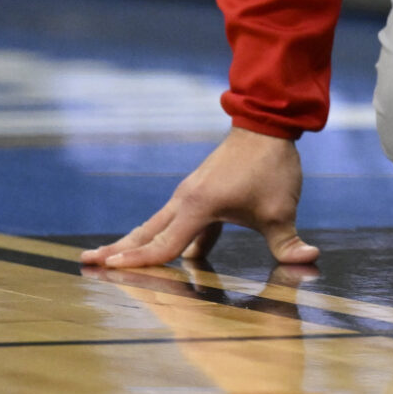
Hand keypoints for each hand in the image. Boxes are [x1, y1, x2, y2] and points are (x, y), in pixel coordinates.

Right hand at [80, 127, 317, 269]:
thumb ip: (289, 241)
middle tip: (84, 262)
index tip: (109, 269)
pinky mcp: (200, 193)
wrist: (267, 124)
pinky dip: (167, 239)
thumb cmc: (271, 167)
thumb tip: (309, 261)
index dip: (139, 261)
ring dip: (135, 243)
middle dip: (116, 250)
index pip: (164, 244)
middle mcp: (185, 200)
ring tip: (108, 259)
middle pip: (146, 233)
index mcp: (199, 207)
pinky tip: (177, 258)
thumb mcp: (282, 209)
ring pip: (157, 226)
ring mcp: (190, 195)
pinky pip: (177, 222)